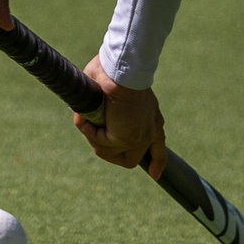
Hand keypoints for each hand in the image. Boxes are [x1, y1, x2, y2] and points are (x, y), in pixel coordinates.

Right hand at [74, 56, 165, 178]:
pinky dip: (91, 133)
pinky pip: (103, 146)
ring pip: (111, 152)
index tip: (155, 174)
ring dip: (95, 138)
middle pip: (132, 158)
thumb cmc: (114, 70)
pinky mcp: (129, 139)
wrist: (121, 69)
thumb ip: (104, 106)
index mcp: (152, 116)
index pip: (157, 145)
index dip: (156, 161)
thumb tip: (85, 115)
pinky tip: (88, 118)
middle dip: (109, 150)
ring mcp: (141, 137)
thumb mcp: (111, 89)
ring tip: (87, 119)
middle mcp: (151, 129)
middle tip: (92, 130)